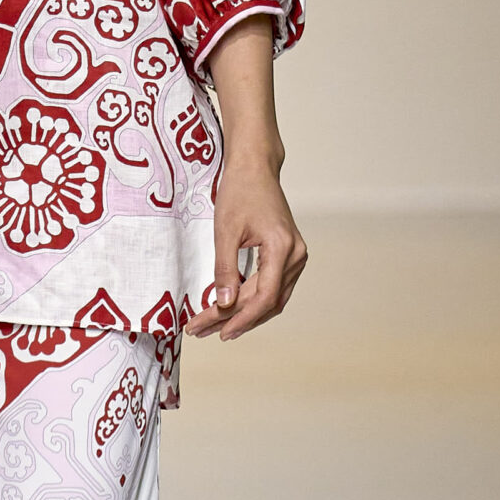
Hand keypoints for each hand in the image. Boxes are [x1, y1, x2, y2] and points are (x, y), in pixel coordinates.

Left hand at [185, 152, 306, 340]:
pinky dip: (254, 302)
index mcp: (282, 248)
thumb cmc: (239, 192)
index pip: (265, 296)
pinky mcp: (289, 256)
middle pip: (268, 302)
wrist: (255, 168)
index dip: (241, 318)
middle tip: (203, 331)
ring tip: (214, 327)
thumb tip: (223, 305)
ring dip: (245, 315)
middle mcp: (296, 255)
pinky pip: (274, 288)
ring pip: (273, 300)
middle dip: (236, 320)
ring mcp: (296, 256)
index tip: (217, 330)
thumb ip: (225, 269)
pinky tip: (232, 310)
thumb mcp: (225, 230)